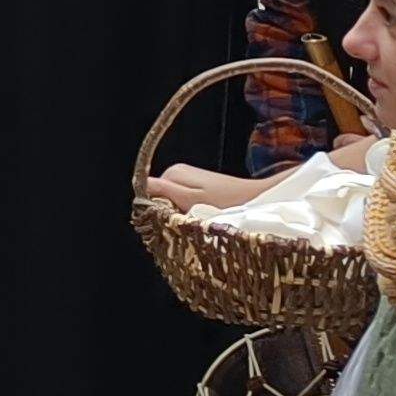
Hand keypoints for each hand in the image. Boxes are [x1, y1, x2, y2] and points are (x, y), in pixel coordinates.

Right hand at [144, 166, 271, 212]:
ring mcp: (189, 179)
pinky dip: (190, 211)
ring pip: (171, 200)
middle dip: (169, 212)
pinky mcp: (198, 186)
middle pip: (159, 197)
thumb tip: (139, 185)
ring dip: (180, 213)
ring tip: (197, 220)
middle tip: (187, 222)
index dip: (156, 210)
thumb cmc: (226, 202)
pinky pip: (183, 201)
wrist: (255, 198)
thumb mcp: (191, 200)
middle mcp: (177, 172)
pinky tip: (203, 217)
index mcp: (173, 173)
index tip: (172, 221)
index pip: (148, 193)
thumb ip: (164, 191)